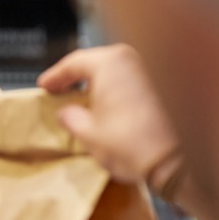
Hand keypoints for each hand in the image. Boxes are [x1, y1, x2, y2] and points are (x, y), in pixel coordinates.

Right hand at [39, 44, 178, 185]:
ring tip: (82, 101)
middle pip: (95, 64)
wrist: (173, 160)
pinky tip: (107, 107)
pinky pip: (129, 82)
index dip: (55, 77)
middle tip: (60, 90)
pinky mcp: (161, 85)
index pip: (73, 63)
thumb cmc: (131, 144)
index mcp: (109, 63)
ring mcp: (149, 70)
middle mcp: (130, 59)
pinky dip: (115, 91)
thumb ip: (70, 116)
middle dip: (76, 78)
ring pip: (114, 72)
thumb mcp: (87, 132)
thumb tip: (67, 112)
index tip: (44, 86)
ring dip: (97, 85)